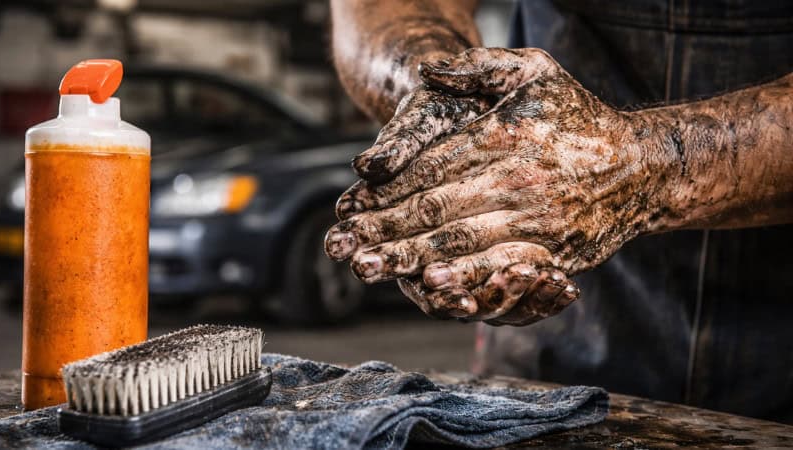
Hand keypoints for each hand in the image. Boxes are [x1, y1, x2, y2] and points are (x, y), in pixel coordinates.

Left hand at [326, 48, 667, 322]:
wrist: (641, 166)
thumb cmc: (578, 116)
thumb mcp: (533, 70)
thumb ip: (477, 66)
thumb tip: (424, 72)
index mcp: (502, 137)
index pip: (430, 167)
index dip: (385, 190)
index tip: (349, 206)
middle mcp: (514, 180)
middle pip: (435, 210)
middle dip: (383, 230)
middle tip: (342, 246)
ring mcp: (534, 220)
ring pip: (460, 243)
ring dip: (408, 258)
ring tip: (369, 268)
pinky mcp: (552, 252)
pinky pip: (500, 270)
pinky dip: (464, 280)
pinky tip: (432, 286)